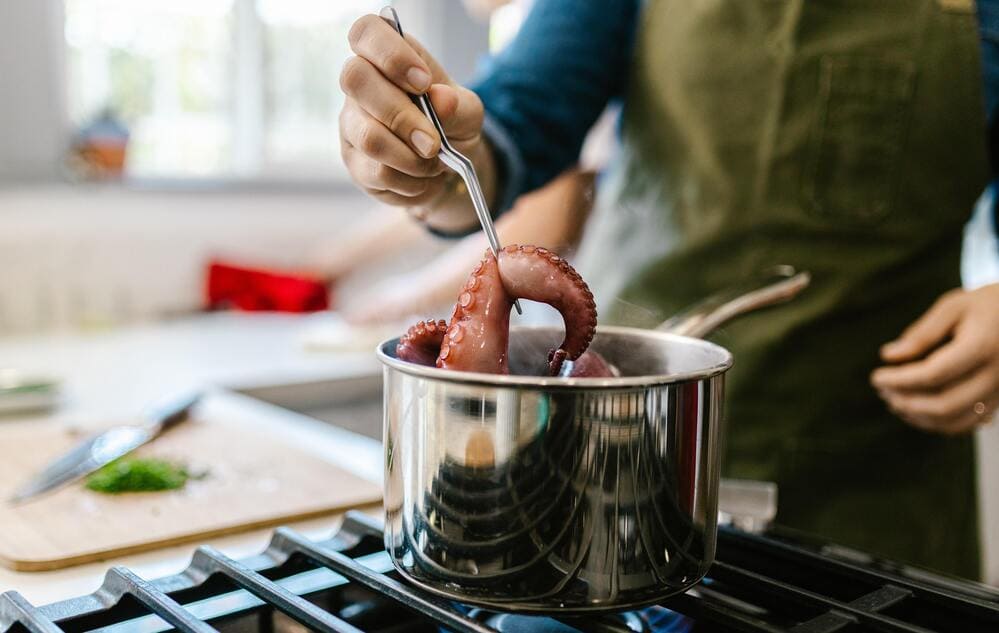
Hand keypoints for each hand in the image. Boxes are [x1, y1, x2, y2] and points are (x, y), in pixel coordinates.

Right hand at [339, 14, 488, 213]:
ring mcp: (351, 122)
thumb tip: (441, 99)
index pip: (366, 32)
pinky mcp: (354, 160)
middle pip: (355, 79)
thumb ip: (458, 105)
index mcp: (387, 56)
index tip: (423, 83)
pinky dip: (410, 180)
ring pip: (369, 136)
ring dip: (411, 158)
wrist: (447, 166)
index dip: (391, 54)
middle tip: (433, 142)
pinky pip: (378, 172)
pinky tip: (421, 177)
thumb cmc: (451, 123)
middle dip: (402, 115)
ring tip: (433, 164)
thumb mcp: (468, 111)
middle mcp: (360, 84)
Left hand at [871, 283, 998, 433]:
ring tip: (894, 401)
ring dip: (919, 417)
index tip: (875, 377)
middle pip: (944, 404)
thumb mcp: (954, 306)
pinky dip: (938, 423)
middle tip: (882, 391)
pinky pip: (968, 423)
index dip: (900, 380)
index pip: (933, 374)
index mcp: (982, 346)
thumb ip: (922, 333)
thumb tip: (889, 355)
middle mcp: (996, 375)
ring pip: (956, 421)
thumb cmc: (989, 304)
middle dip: (906, 402)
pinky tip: (916, 409)